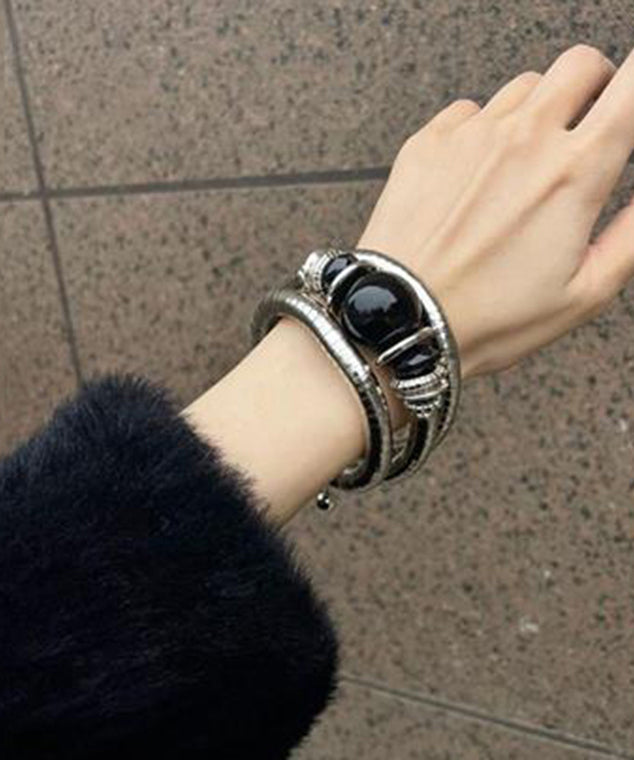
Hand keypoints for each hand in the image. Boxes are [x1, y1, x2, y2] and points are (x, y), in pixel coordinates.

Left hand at [357, 43, 633, 380]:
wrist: (402, 317)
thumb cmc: (490, 318)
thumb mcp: (584, 294)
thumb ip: (631, 236)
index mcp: (573, 173)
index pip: (631, 86)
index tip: (629, 109)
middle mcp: (524, 138)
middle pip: (579, 65)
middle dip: (593, 87)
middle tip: (585, 125)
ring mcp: (470, 135)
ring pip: (523, 88)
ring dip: (535, 113)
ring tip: (521, 166)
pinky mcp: (427, 143)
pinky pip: (468, 112)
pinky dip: (480, 132)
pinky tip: (472, 176)